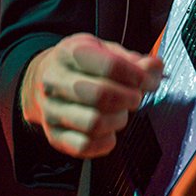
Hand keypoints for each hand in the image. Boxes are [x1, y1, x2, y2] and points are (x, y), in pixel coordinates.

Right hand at [21, 34, 162, 159]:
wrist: (41, 79)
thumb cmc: (79, 64)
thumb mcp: (103, 49)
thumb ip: (132, 60)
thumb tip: (154, 68)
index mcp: (70, 53)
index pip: (110, 65)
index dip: (137, 76)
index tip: (147, 81)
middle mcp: (55, 80)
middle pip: (101, 95)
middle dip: (128, 98)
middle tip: (135, 97)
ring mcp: (51, 109)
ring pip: (93, 123)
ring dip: (118, 120)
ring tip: (121, 113)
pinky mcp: (53, 135)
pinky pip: (83, 146)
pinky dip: (105, 142)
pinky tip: (109, 131)